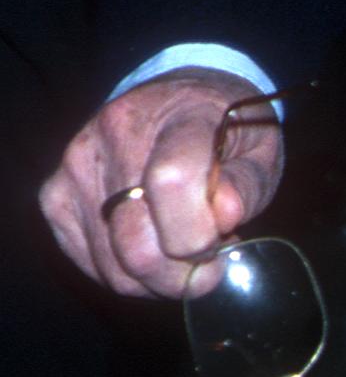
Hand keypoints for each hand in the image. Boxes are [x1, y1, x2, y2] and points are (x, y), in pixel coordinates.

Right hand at [38, 69, 283, 299]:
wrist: (177, 99)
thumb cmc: (225, 130)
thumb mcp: (260, 148)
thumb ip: (247, 184)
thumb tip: (224, 217)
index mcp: (180, 114)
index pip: (172, 181)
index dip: (197, 234)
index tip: (223, 242)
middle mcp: (117, 134)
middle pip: (136, 243)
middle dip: (180, 274)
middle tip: (207, 260)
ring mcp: (78, 164)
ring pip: (113, 266)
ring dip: (155, 278)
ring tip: (181, 247)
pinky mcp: (54, 193)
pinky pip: (91, 264)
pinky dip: (126, 272)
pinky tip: (152, 244)